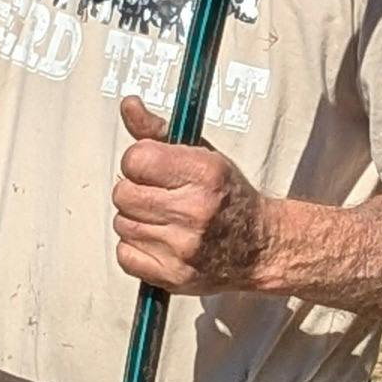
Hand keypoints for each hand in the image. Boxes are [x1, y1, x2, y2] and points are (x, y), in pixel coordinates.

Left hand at [112, 98, 273, 295]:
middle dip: (135, 191)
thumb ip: (158, 131)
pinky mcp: (173, 275)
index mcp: (204, 173)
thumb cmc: (228, 196)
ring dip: (135, 220)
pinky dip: (135, 248)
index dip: (139, 162)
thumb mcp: (201, 154)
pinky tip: (158, 240)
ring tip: (162, 219)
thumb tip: (129, 105)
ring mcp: (183, 247)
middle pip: (123, 194)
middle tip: (158, 195)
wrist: (260, 247)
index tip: (153, 168)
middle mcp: (194, 211)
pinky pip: (124, 255)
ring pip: (122, 224)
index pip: (136, 159)